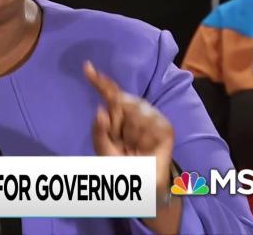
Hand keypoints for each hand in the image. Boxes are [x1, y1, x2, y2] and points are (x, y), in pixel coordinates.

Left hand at [85, 61, 173, 191]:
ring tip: (134, 148)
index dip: (99, 81)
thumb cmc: (120, 163)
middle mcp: (135, 111)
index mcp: (118, 114)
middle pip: (121, 101)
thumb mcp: (103, 148)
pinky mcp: (165, 128)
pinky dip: (145, 139)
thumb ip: (99, 131)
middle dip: (116, 123)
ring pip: (135, 113)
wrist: (141, 184)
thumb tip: (100, 110)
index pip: (110, 94)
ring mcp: (152, 118)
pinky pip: (151, 125)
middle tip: (121, 142)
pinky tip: (146, 148)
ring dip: (131, 134)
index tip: (87, 67)